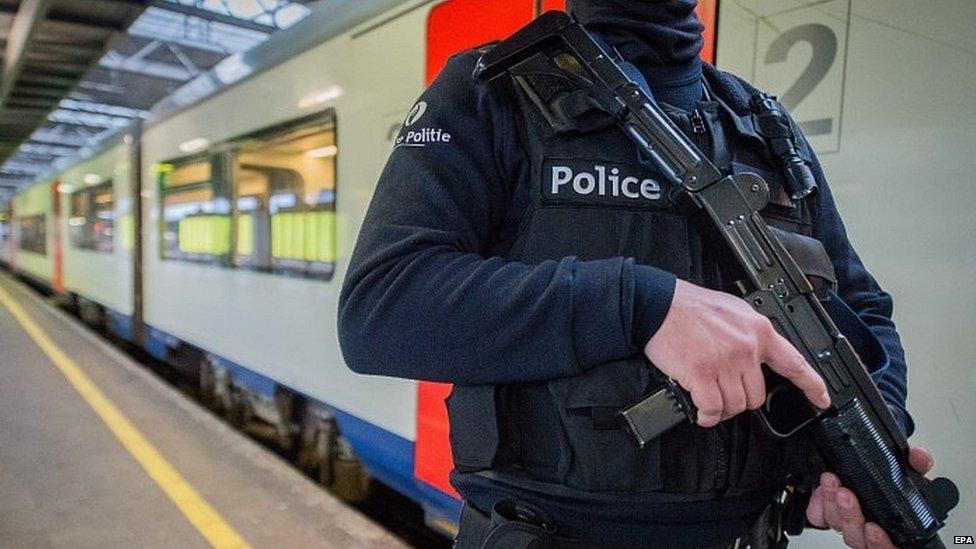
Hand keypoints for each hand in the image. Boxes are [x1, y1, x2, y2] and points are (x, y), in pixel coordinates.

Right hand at [644, 279, 830, 426]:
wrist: (658, 304)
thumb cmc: (690, 307)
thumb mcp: (734, 311)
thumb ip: (750, 334)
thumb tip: (757, 358)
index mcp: (758, 331)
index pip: (794, 363)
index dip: (812, 385)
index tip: (822, 399)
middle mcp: (746, 348)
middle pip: (756, 396)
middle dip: (740, 400)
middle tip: (723, 392)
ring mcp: (724, 362)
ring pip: (735, 405)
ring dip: (722, 409)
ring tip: (709, 399)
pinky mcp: (701, 373)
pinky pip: (712, 408)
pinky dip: (707, 415)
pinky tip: (701, 411)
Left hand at [806, 445, 934, 547]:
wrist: (868, 469)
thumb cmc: (895, 481)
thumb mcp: (911, 471)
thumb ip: (915, 463)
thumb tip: (919, 455)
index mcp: (894, 528)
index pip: (889, 547)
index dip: (880, 543)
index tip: (874, 528)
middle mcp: (868, 531)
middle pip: (857, 537)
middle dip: (849, 515)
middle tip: (845, 494)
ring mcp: (848, 524)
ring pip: (837, 525)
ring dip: (832, 504)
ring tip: (832, 483)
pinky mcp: (828, 515)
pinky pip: (818, 517)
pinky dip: (818, 504)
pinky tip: (819, 490)